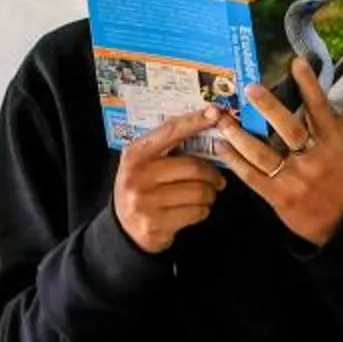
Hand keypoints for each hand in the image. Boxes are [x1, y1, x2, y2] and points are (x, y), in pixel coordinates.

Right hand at [112, 107, 226, 254]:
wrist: (124, 228)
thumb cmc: (143, 189)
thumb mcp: (144, 164)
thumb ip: (166, 149)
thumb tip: (205, 127)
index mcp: (136, 154)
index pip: (170, 132)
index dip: (195, 121)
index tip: (215, 113)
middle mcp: (138, 176)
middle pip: (194, 167)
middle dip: (212, 174)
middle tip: (217, 179)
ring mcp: (145, 202)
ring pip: (199, 192)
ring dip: (209, 195)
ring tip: (205, 196)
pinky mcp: (156, 224)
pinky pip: (197, 212)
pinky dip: (202, 211)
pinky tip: (193, 210)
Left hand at [213, 56, 342, 247]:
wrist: (339, 223)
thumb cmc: (337, 182)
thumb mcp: (339, 153)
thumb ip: (321, 131)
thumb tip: (301, 98)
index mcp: (333, 146)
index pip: (321, 110)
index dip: (309, 86)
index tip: (296, 63)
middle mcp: (315, 160)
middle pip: (290, 129)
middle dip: (269, 107)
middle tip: (250, 88)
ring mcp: (295, 179)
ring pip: (263, 153)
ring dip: (240, 134)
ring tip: (222, 118)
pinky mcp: (278, 196)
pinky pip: (251, 175)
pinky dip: (235, 159)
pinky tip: (221, 146)